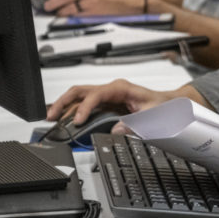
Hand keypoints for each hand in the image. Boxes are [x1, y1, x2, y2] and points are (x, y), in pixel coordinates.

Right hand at [46, 79, 189, 126]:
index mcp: (121, 88)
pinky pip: (84, 105)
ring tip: (52, 121)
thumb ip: (136, 123)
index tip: (79, 121)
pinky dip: (72, 112)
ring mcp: (106, 96)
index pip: (96, 94)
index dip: (85, 107)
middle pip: (80, 90)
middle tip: (51, 117)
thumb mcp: (152, 115)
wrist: (167, 103)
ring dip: (64, 107)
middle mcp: (110, 89)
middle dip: (63, 102)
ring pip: (78, 96)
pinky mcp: (104, 104)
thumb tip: (117, 129)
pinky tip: (64, 121)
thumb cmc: (161, 105)